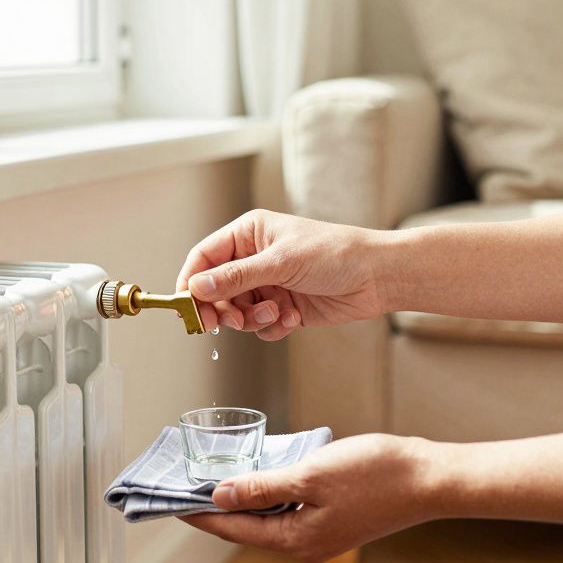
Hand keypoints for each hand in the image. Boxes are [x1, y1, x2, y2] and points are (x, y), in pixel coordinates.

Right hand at [176, 209, 392, 339]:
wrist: (377, 277)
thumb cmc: (336, 253)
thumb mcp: (281, 262)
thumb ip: (236, 277)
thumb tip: (197, 288)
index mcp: (249, 235)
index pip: (204, 258)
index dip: (191, 283)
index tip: (186, 307)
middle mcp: (254, 259)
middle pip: (215, 291)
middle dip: (223, 309)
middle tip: (231, 322)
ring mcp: (268, 284)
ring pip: (237, 312)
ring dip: (253, 319)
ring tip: (277, 313)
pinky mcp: (282, 308)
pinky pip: (260, 326)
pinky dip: (274, 327)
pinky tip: (294, 318)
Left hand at [179, 434, 444, 562]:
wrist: (430, 478)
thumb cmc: (375, 474)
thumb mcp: (309, 475)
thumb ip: (262, 486)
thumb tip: (219, 495)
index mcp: (295, 539)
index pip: (232, 526)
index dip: (199, 512)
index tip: (170, 500)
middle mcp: (305, 544)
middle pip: (247, 525)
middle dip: (216, 506)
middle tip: (185, 485)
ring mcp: (322, 533)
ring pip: (269, 516)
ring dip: (244, 498)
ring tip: (215, 477)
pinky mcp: (336, 519)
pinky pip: (291, 508)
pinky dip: (271, 493)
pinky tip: (262, 473)